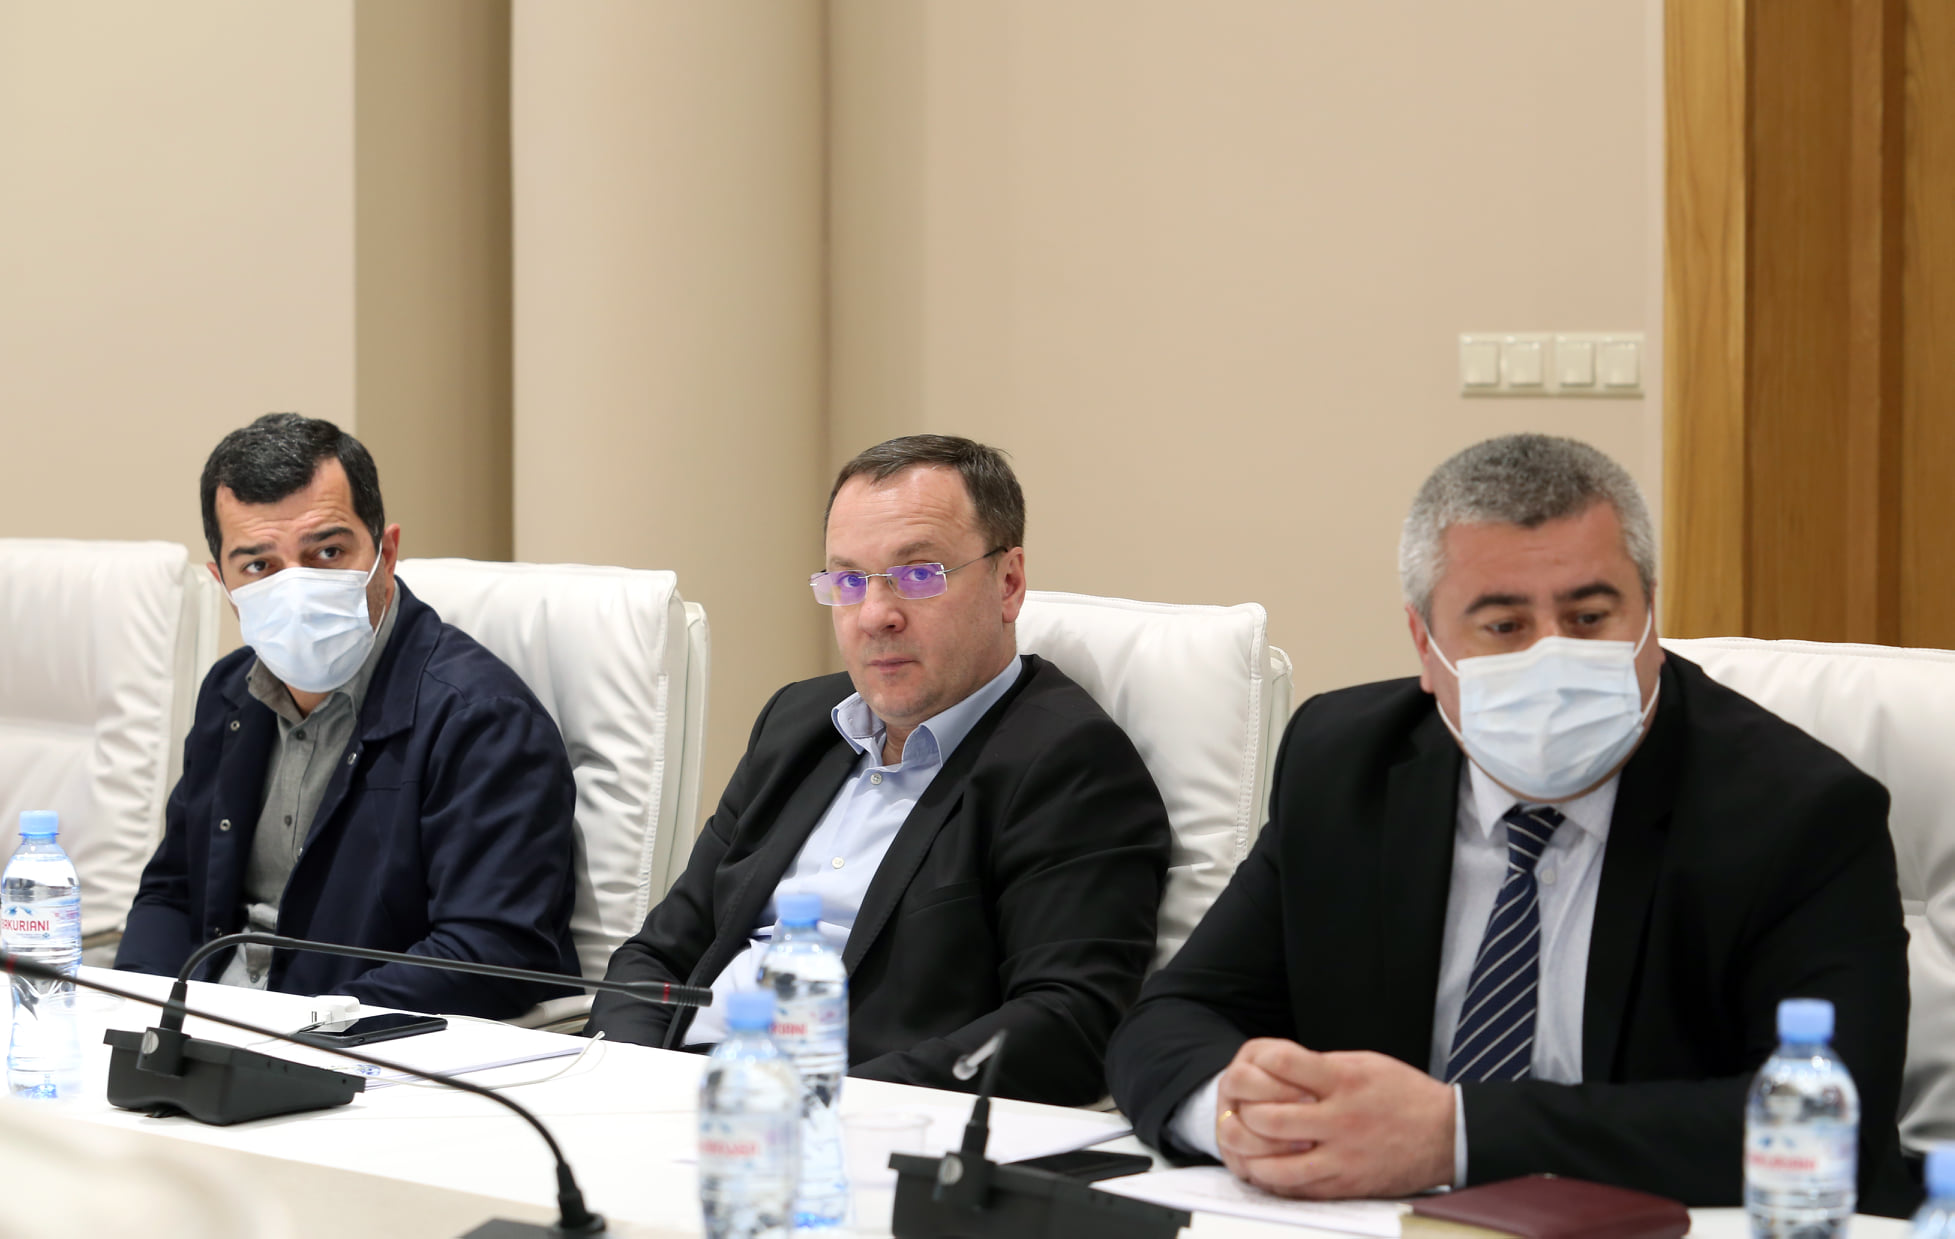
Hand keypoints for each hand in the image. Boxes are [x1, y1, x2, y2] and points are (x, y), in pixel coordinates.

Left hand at [1216, 1039, 1453, 1199]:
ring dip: (1251, 1155)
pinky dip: (1275, 1182)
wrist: (1448, 1134)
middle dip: (1245, 1113)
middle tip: (1236, 1111)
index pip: (1284, 1065)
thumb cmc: (1405, 1095)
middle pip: (1272, 1118)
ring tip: (1240, 1147)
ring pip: (1279, 1165)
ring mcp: (1344, 1157)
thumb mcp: (1364, 1065)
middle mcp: (1341, 1120)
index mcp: (1344, 1081)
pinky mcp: (1348, 1185)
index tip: (1249, 1067)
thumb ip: (1322, 1069)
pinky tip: (1264, 1171)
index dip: (1257, 1064)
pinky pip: (1300, 1190)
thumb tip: (1278, 1071)